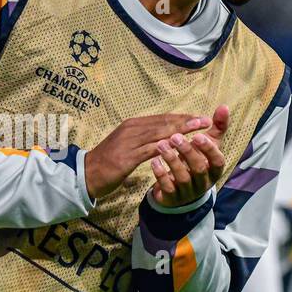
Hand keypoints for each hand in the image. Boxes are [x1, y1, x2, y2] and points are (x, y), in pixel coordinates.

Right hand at [84, 113, 209, 200]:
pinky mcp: (126, 157)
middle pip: (163, 123)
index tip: (200, 118)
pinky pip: (150, 151)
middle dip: (186, 122)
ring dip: (180, 132)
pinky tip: (180, 149)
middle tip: (205, 121)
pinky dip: (166, 148)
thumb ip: (143, 139)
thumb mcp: (126, 145)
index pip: (162, 118)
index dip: (182, 118)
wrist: (86, 173)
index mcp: (132, 125)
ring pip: (159, 134)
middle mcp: (131, 130)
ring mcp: (128, 143)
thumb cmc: (108, 161)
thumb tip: (163, 135)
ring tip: (198, 132)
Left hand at [149, 104, 229, 207]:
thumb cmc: (196, 160)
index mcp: (214, 169)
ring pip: (183, 178)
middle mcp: (204, 182)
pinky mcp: (173, 198)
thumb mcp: (208, 145)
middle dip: (187, 152)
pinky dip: (161, 174)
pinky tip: (154, 161)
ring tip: (161, 145)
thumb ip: (217, 126)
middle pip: (199, 168)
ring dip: (172, 160)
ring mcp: (188, 192)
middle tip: (175, 137)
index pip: (217, 161)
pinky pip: (168, 188)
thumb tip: (224, 106)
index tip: (198, 136)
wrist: (180, 188)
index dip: (209, 149)